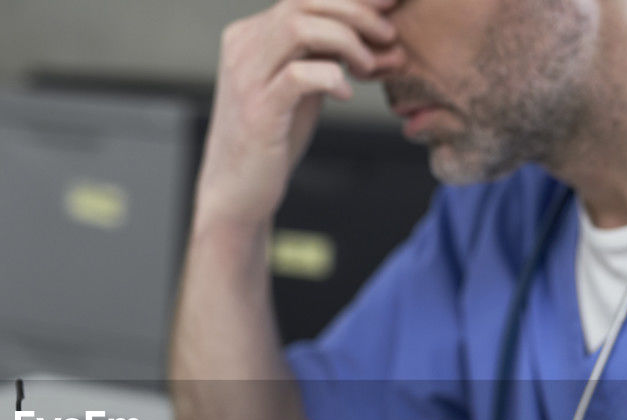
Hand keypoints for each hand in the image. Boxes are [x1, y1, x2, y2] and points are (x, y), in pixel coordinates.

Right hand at [196, 0, 401, 225]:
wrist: (236, 193)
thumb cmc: (271, 140)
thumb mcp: (297, 85)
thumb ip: (322, 53)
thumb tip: (376, 30)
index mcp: (249, 35)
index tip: (390, 4)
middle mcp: (243, 48)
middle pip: (304, 2)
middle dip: (357, 12)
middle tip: (388, 35)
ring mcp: (246, 78)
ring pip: (300, 28)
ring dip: (347, 41)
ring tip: (367, 67)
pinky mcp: (258, 111)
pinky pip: (300, 75)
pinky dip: (332, 78)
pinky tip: (346, 95)